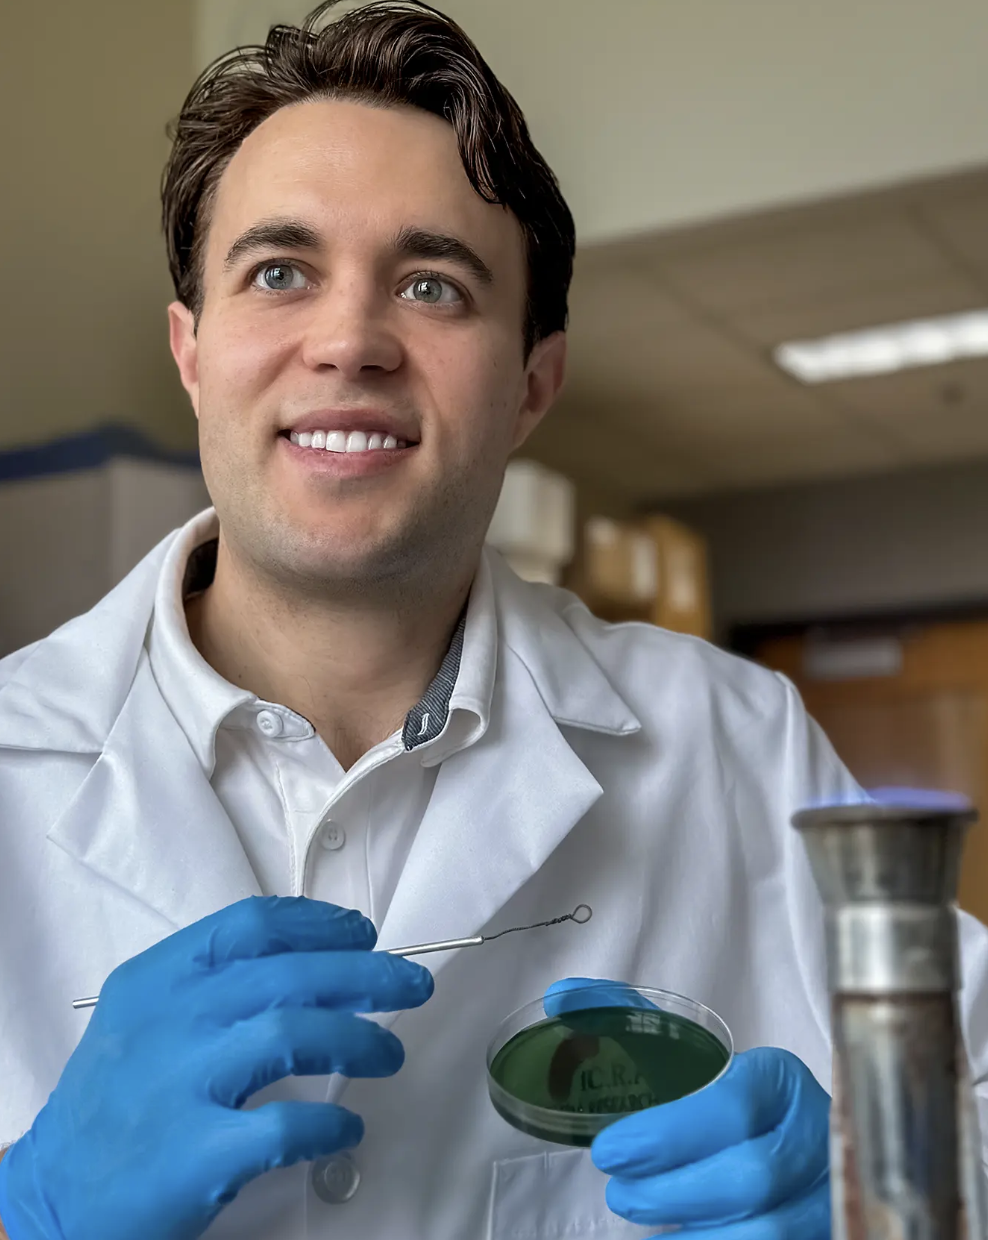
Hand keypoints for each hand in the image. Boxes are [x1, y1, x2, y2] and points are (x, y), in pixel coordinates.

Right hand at [0, 896, 432, 1239]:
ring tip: (390, 1053)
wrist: (53, 1198)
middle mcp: (169, 1020)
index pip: (252, 924)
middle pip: (290, 975)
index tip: (364, 933)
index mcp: (158, 978)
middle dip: (367, 975)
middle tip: (411, 987)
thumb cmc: (117, 1098)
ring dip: (359, 1040)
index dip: (320, 923)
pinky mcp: (194, 1155)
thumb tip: (322, 958)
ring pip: (295, 1034)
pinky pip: (285, 1127)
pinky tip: (347, 1128)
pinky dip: (329, 1126)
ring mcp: (179, 1085)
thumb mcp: (146, 1016)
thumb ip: (216, 982)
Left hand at [544, 979, 829, 1237]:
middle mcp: (815, 1135)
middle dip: (675, 1192)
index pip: (734, 1105)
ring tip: (645, 1220)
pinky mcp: (828, 1231)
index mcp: (778, 1078)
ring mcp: (828, 1193)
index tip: (609, 1150)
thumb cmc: (719, 1096)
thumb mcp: (679, 1053)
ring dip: (697, 1236)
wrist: (787, 1140)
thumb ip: (622, 1017)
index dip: (671, 1134)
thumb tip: (561, 999)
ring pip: (772, 1231)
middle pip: (754, 1176)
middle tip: (620, 1193)